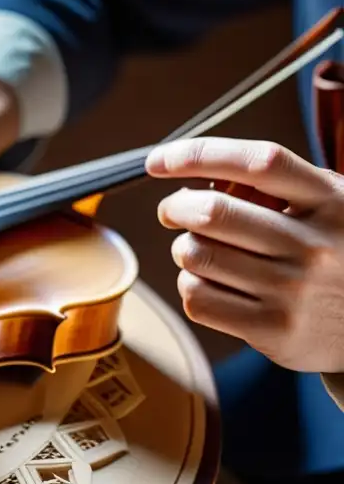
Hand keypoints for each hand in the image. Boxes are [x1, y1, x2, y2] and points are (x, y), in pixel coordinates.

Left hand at [146, 138, 343, 373]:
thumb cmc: (336, 254)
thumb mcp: (327, 208)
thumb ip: (274, 186)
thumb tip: (196, 177)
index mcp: (332, 201)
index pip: (257, 163)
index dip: (198, 155)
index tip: (158, 161)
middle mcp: (314, 243)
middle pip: (211, 212)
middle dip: (174, 207)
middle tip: (172, 211)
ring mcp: (293, 289)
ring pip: (195, 255)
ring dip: (183, 249)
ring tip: (202, 250)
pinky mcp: (273, 329)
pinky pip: (197, 298)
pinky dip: (190, 286)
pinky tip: (211, 283)